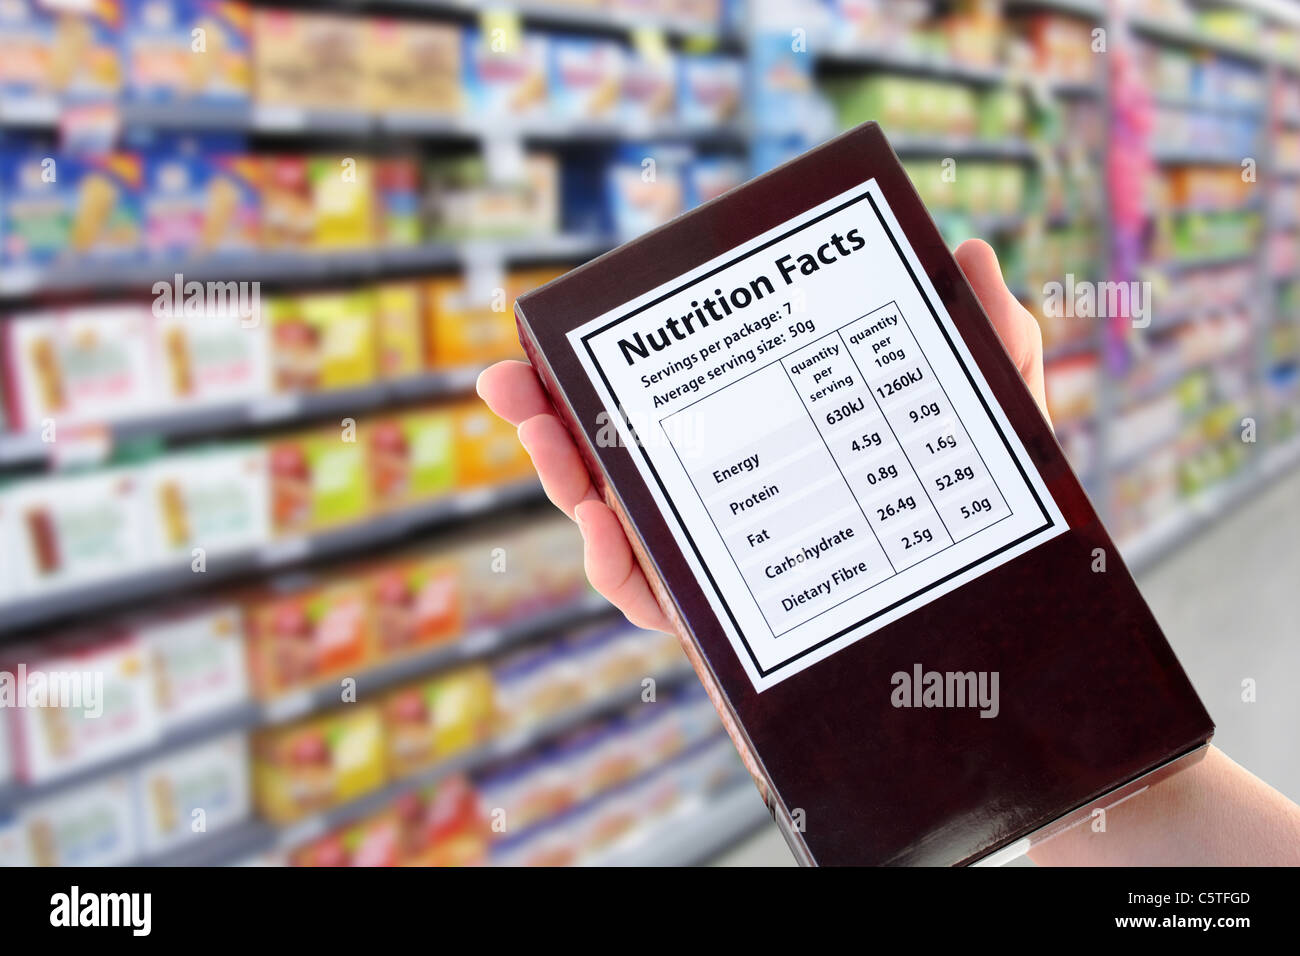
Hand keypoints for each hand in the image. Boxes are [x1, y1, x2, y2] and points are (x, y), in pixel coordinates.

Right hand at [476, 237, 1047, 632]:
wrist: (1014, 674)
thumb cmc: (994, 539)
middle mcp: (742, 517)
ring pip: (625, 534)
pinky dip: (620, 571)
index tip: (558, 337)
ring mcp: (734, 577)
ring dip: (568, 489)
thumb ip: (993, 346)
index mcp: (779, 460)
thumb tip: (968, 253)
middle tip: (510, 384)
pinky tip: (604, 531)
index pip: (683, 412)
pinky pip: (660, 607)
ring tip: (546, 445)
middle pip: (629, 467)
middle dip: (556, 424)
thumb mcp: (1002, 431)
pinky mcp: (738, 640)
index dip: (617, 377)